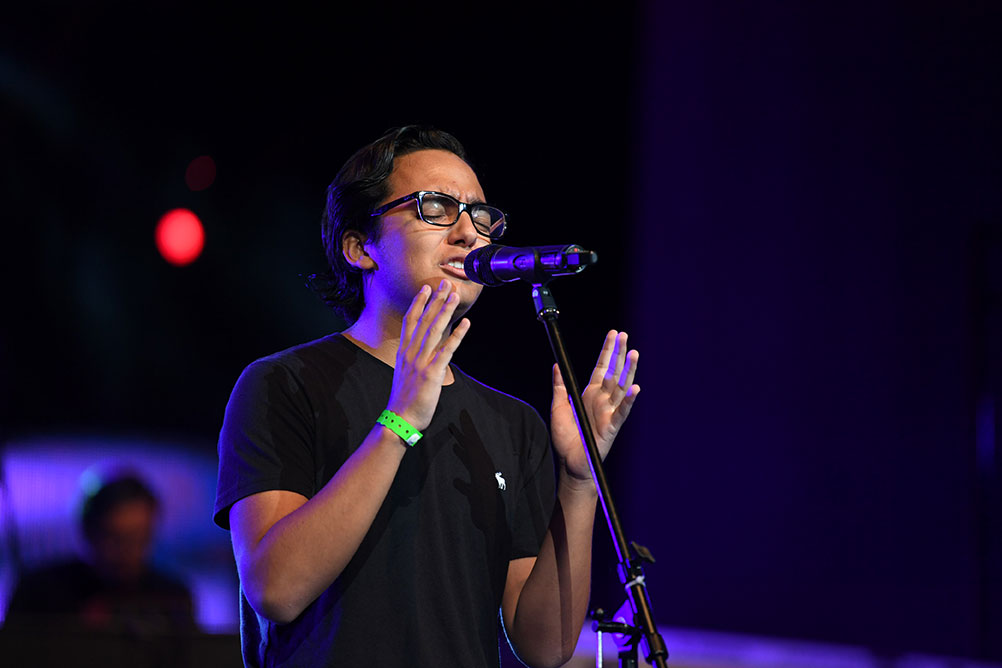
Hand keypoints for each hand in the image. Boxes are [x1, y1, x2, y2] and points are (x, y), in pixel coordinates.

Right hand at [386, 280, 469, 431]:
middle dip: (435, 300)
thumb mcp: (404, 373)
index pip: (410, 321)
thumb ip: (413, 359)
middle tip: (445, 283)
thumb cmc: (403, 399)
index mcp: (403, 352)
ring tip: (454, 295)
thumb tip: (422, 350)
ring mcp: (421, 361)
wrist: (400, 419)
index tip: (426, 289)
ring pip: (435, 330)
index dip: (418, 303)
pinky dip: (458, 335)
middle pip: (424, 320)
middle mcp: (411, 353)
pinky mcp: (432, 372)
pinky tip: (466, 323)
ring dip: (445, 310)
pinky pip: (447, 349)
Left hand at [550, 330, 639, 484]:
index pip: (602, 367)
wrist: (570, 463)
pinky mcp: (611, 427)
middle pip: (615, 372)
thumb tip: (556, 364)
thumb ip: (559, 386)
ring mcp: (609, 412)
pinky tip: (634, 388)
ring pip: (621, 388)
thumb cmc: (566, 438)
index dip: (608, 350)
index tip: (614, 334)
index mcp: (590, 394)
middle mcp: (602, 400)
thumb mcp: (558, 406)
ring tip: (634, 353)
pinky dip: (628, 401)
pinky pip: (621, 412)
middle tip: (625, 336)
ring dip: (629, 371)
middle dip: (620, 354)